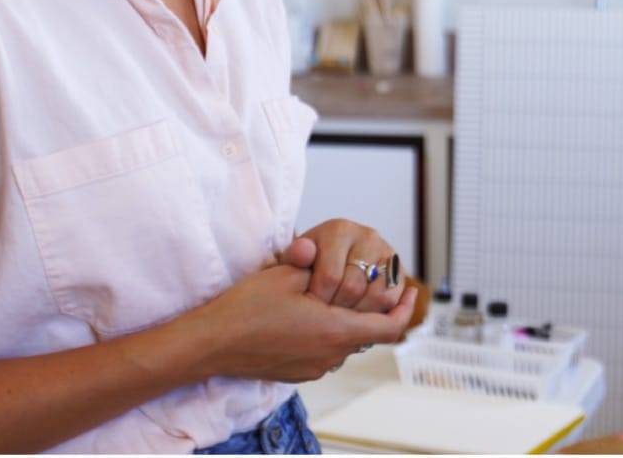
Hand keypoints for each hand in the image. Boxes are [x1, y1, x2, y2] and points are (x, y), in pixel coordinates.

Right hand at [190, 263, 415, 382]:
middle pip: (368, 333)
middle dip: (372, 309)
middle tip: (368, 284)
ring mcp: (315, 368)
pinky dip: (328, 334)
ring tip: (333, 297)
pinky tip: (309, 316)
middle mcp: (331, 355)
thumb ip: (317, 264)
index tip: (410, 291)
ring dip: (347, 322)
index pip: (390, 327)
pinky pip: (326, 353)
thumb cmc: (247, 307)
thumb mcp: (286, 274)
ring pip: (346, 342)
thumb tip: (328, 249)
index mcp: (336, 331)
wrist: (212, 344)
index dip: (405, 309)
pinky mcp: (300, 373)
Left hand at [284, 220, 402, 312]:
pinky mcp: (399, 272)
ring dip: (359, 315)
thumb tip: (302, 251)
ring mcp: (387, 253)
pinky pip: (393, 301)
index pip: (330, 276)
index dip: (318, 299)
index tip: (308, 307)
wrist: (329, 260)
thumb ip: (294, 257)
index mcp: (339, 230)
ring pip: (378, 296)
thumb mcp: (294, 260)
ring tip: (342, 319)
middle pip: (355, 287)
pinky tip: (359, 318)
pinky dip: (378, 314)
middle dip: (337, 309)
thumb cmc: (309, 264)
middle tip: (325, 317)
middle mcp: (368, 236)